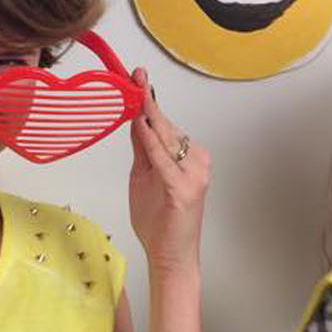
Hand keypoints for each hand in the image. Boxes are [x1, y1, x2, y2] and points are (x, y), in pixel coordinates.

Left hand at [127, 69, 208, 275]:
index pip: (167, 126)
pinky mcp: (183, 189)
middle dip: (149, 102)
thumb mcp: (144, 176)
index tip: (140, 78)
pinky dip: (152, 142)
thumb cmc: (159, 221)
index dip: (151, 101)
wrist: (170, 255)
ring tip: (137, 92)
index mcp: (189, 159)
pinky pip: (165, 161)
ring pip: (168, 139)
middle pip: (168, 128)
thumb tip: (135, 120)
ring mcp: (193, 176)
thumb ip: (143, 150)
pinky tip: (142, 125)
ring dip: (151, 116)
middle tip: (137, 76)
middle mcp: (196, 163)